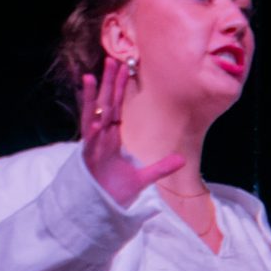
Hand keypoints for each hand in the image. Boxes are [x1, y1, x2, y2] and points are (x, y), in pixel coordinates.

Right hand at [77, 57, 184, 206]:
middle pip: (105, 105)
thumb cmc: (116, 193)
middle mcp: (102, 139)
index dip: (119, 88)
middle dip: (108, 83)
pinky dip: (91, 128)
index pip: (117, 108)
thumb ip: (161, 167)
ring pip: (93, 117)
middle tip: (112, 59)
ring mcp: (93, 147)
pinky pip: (89, 140)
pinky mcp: (88, 158)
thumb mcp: (144, 178)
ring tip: (91, 76)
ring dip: (93, 98)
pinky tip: (94, 115)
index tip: (125, 68)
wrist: (102, 211)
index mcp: (112, 139)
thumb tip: (182, 159)